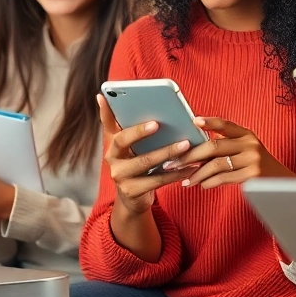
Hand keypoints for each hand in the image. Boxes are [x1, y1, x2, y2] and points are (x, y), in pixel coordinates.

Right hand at [100, 95, 197, 215]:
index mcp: (112, 143)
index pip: (108, 123)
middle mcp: (111, 158)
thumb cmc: (136, 165)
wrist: (133, 198)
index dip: (107, 111)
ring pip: (144, 161)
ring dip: (166, 152)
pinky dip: (175, 173)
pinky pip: (157, 180)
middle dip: (140, 131)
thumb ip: (123, 125)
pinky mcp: (131, 191)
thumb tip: (105, 98)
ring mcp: (120, 176)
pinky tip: (190, 167)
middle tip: (158, 123)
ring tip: (186, 144)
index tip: (111, 98)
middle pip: (123, 140)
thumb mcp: (127, 147)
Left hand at [171, 117, 295, 187]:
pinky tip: (201, 185)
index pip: (225, 124)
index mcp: (246, 134)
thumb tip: (195, 149)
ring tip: (186, 180)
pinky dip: (210, 182)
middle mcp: (250, 144)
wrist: (282, 181)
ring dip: (197, 173)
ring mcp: (252, 159)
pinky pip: (224, 178)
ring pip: (216, 165)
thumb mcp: (246, 149)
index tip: (194, 121)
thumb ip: (227, 146)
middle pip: (214, 146)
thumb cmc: (257, 165)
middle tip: (175, 163)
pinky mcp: (253, 175)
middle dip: (191, 155)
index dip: (210, 122)